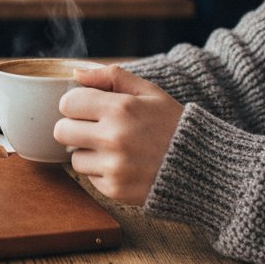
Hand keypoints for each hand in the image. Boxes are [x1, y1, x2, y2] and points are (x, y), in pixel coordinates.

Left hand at [54, 65, 183, 204]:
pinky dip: (101, 172)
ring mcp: (114, 166)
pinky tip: (123, 165)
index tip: (88, 108)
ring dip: (88, 152)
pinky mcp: (116, 190)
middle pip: (61, 131)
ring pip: (74, 157)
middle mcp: (113, 138)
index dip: (76, 104)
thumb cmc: (172, 124)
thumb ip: (111, 76)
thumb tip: (75, 74)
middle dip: (74, 127)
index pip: (68, 103)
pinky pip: (89, 178)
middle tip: (94, 128)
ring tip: (114, 149)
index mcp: (120, 108)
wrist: (203, 167)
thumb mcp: (149, 92)